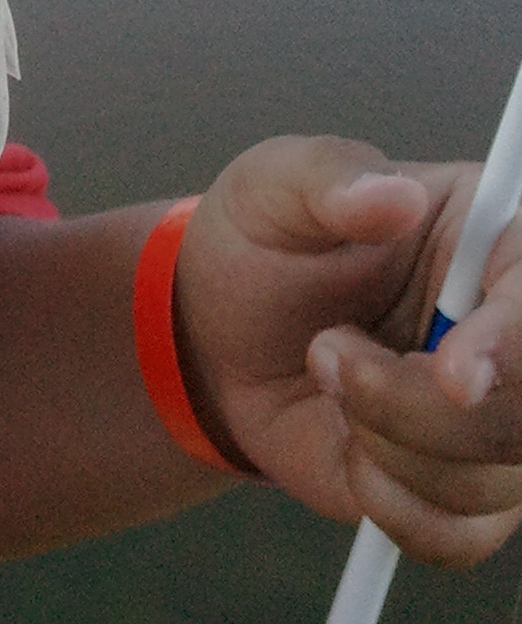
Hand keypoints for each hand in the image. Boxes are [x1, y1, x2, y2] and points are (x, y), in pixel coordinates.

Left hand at [177, 136, 521, 565]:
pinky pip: (458, 535)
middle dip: (421, 410)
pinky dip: (388, 502)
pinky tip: (348, 446)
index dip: (512, 344)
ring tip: (327, 373)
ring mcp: (499, 419)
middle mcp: (512, 334)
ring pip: (492, 483)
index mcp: (493, 241)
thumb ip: (330, 178)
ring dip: (385, 445)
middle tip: (329, 356)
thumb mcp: (273, 186)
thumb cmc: (263, 244)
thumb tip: (392, 193)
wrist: (221, 333)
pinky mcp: (469, 490)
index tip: (449, 373)